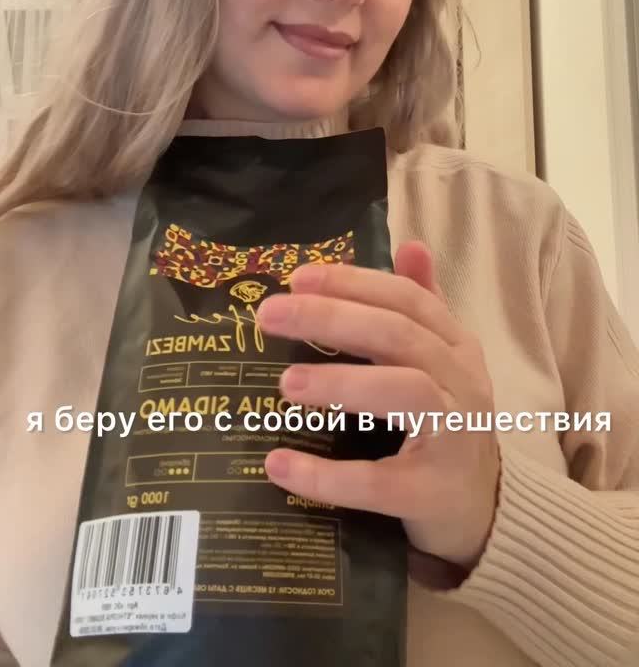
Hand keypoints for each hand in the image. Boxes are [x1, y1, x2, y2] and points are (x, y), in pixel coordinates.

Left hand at [254, 242, 500, 570]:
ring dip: (342, 384)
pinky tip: (279, 465)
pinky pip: (379, 482)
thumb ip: (422, 305)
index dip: (353, 283)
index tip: (297, 277)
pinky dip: (328, 475)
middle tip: (271, 315)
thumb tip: (409, 244)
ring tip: (285, 383)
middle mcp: (462, 382)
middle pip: (398, 336)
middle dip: (332, 318)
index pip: (406, 299)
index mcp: (456, 345)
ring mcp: (454, 437)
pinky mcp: (433, 493)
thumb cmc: (448, 424)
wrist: (485, 512)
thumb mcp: (442, 360)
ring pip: (404, 393)